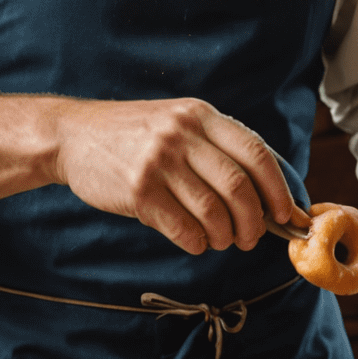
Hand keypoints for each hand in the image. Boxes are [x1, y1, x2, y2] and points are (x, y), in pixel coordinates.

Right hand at [52, 97, 294, 254]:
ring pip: (213, 212)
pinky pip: (182, 228)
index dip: (277, 189)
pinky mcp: (138, 190)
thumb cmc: (134, 135)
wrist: (74, 135)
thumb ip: (215, 148)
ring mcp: (158, 162)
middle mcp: (181, 134)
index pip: (256, 153)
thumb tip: (264, 195)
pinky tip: (194, 241)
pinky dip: (197, 243)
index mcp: (200, 115)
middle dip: (253, 222)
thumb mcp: (177, 122)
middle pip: (238, 187)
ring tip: (220, 240)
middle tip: (250, 238)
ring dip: (224, 236)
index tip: (284, 212)